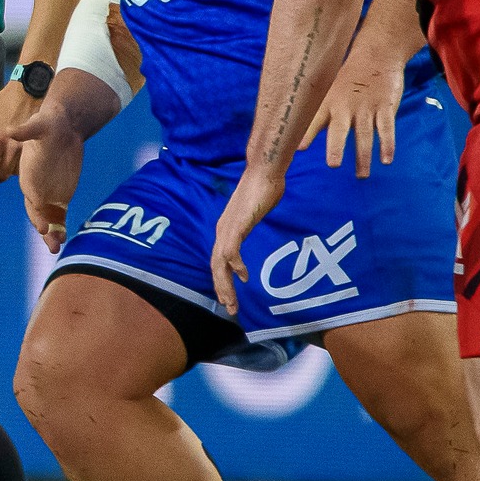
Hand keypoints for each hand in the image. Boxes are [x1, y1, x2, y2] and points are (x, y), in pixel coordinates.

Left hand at [0, 80, 37, 203]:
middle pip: (2, 175)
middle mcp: (11, 146)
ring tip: (6, 163)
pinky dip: (20, 165)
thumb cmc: (3, 101)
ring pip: (15, 171)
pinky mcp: (37, 144)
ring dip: (8, 172)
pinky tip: (18, 157)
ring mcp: (26, 146)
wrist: (30, 89)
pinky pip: (27, 163)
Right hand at [12, 106, 83, 252]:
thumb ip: (25, 130)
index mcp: (28, 176)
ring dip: (52, 233)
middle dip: (44, 229)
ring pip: (48, 218)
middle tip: (53, 244)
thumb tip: (10, 131)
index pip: (30, 198)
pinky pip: (58, 214)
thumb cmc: (47, 122)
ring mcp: (47, 193)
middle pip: (37, 213)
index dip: (37, 213)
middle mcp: (35, 187)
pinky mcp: (59, 194)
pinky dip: (60, 226)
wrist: (61, 125)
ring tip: (57, 247)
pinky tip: (64, 238)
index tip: (44, 226)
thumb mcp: (37, 124)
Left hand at [210, 168, 286, 314]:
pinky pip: (231, 250)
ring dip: (225, 285)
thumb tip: (255, 230)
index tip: (229, 296)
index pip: (219, 260)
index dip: (222, 280)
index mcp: (226, 229)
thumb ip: (251, 226)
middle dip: (222, 289)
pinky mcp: (237, 225)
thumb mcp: (255, 213)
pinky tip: (243, 276)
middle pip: (215, 266)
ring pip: (219, 263)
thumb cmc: (263, 189)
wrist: (264, 171)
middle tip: (230, 308)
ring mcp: (228, 228)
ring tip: (231, 302)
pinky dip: (235, 265)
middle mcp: (222, 230)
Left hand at [300, 57, 401, 177]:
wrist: (376, 55)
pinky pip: (386, 129)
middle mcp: (345, 107)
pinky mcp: (385, 107)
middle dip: (336, 147)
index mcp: (328, 103)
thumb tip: (299, 136)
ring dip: (363, 157)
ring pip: (365, 135)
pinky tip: (386, 160)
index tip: (299, 149)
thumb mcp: (328, 90)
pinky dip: (387, 145)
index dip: (307, 134)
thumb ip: (318, 112)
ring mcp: (366, 108)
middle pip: (340, 130)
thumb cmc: (347, 78)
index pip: (314, 120)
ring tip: (361, 175)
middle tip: (333, 165)